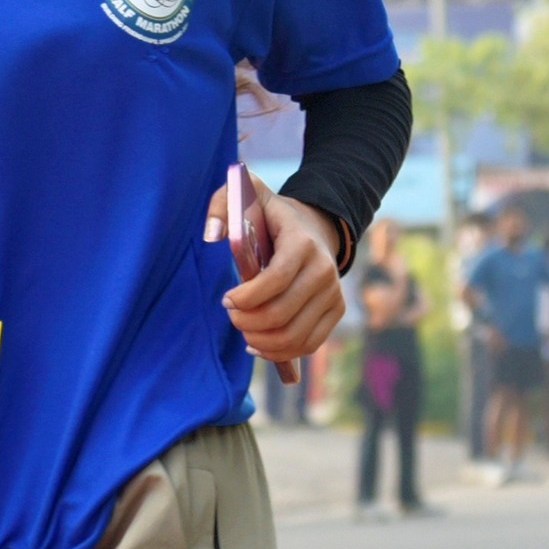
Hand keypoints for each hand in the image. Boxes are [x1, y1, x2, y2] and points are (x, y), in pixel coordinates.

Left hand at [208, 185, 344, 381]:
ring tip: (244, 332)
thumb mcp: (247, 195)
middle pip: (282, 313)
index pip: (275, 279)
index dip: (246, 297)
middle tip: (232, 315)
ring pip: (294, 336)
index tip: (227, 299)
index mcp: (302, 243)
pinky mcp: (336, 310)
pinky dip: (281, 353)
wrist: (314, 225)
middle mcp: (324, 270)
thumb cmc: (271, 215)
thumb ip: (222, 205)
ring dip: (262, 342)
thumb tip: (212, 236)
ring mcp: (334, 292)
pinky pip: (308, 344)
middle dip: (248, 322)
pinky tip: (259, 346)